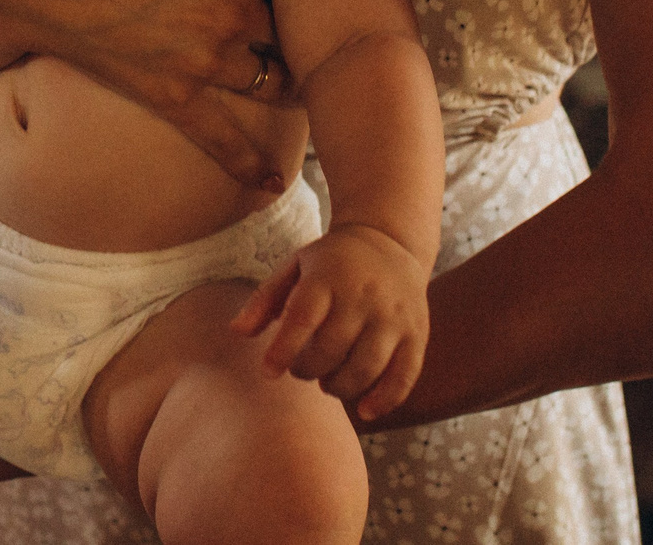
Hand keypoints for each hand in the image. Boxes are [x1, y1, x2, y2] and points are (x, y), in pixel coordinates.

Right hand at [0, 0, 320, 182]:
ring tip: (303, 79)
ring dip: (288, 81)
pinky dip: (250, 164)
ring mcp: (200, 64)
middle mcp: (229, 18)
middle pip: (291, 31)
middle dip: (301, 28)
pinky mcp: (168, 97)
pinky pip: (222, 139)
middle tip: (319, 29)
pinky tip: (271, 184)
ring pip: (272, 81)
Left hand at [232, 225, 430, 421]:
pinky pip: (404, 377)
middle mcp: (364, 296)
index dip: (283, 351)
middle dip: (308, 370)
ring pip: (365, 368)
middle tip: (300, 370)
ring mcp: (394, 316)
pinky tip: (364, 411)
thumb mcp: (293, 267)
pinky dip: (384, 400)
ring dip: (339, 387)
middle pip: (331, 349)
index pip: (302, 319)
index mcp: (328, 277)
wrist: (388, 242)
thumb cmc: (330, 263)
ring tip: (326, 382)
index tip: (269, 372)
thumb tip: (235, 332)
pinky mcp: (417, 334)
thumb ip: (264, 300)